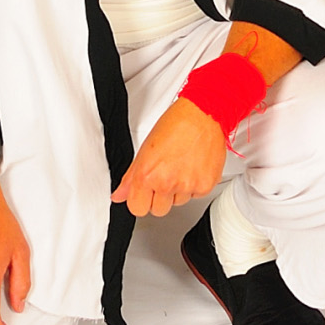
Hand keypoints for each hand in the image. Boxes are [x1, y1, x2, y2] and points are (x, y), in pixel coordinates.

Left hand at [112, 97, 227, 217]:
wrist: (204, 113)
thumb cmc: (176, 124)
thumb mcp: (146, 149)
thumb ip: (131, 177)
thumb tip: (119, 195)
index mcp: (147, 175)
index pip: (137, 208)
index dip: (141, 199)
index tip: (145, 192)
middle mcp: (167, 183)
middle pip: (158, 210)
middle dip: (160, 197)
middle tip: (166, 176)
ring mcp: (187, 186)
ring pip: (178, 203)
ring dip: (178, 190)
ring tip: (181, 166)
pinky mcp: (205, 186)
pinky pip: (196, 196)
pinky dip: (195, 185)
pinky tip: (193, 167)